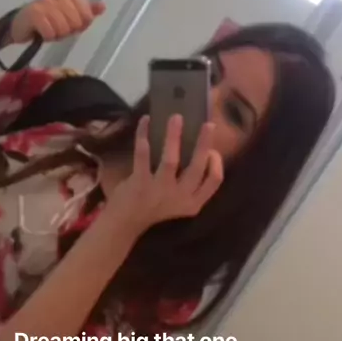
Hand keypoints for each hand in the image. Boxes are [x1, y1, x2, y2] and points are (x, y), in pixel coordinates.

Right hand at [10, 0, 105, 44]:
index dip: (80, 26)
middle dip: (68, 31)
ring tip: (49, 30)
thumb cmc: (49, 21)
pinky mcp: (34, 13)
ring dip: (57, 35)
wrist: (22, 25)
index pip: (87, 16)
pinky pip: (50, 32)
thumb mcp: (71, 17)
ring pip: (64, 28)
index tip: (69, 25)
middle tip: (57, 28)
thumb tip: (103, 7)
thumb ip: (87, 12)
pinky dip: (47, 37)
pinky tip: (41, 32)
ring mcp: (45, 1)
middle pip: (76, 22)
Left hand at [109, 115, 222, 234]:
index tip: (213, 149)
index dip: (217, 162)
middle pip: (197, 167)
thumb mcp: (179, 202)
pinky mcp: (140, 184)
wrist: (125, 223)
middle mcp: (179, 198)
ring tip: (176, 117)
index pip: (214, 181)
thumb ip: (189, 183)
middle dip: (204, 143)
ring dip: (174, 136)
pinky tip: (145, 121)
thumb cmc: (154, 207)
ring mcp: (159, 191)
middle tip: (208, 124)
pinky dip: (143, 135)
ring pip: (171, 160)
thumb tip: (197, 146)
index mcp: (193, 203)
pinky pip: (143, 155)